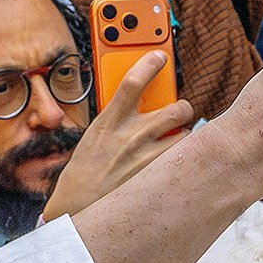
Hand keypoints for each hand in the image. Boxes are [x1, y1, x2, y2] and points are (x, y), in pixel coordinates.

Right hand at [41, 51, 192, 222]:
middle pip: (173, 107)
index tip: (159, 56)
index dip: (149, 63)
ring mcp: (145, 157)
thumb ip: (116, 117)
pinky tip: (175, 159)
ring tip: (176, 137)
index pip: (132, 81)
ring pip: (185, 133)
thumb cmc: (84, 171)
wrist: (76, 207)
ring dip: (185, 132)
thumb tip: (138, 101)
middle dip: (182, 105)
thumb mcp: (95, 135)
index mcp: (109, 121)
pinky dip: (183, 156)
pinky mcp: (154, 176)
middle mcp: (129, 136)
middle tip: (179, 109)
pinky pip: (182, 157)